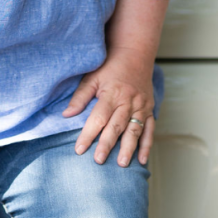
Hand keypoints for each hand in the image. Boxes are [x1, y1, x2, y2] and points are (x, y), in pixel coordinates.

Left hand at [63, 49, 154, 166]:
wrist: (135, 53)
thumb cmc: (110, 66)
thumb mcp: (92, 77)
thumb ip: (80, 97)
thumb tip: (66, 115)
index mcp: (112, 93)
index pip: (99, 118)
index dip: (88, 134)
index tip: (79, 149)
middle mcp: (128, 101)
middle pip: (117, 126)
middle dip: (107, 144)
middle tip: (98, 161)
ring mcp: (141, 106)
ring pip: (135, 130)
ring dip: (128, 148)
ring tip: (121, 164)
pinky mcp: (150, 109)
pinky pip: (150, 129)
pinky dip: (147, 145)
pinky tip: (142, 160)